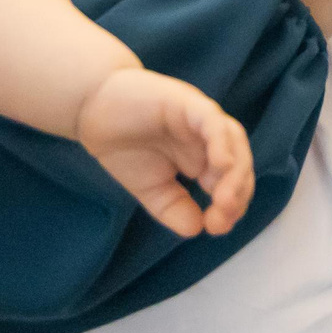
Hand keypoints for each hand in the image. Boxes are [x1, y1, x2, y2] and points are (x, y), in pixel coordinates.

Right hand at [74, 68, 253, 237]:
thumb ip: (173, 209)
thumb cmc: (123, 146)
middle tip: (221, 221)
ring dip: (235, 172)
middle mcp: (207, 137)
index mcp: (203, 157)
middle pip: (240, 163)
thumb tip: (197, 230)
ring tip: (226, 201)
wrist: (90, 109)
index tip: (214, 228)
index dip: (231, 207)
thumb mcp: (150, 189)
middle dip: (237, 193)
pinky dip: (222, 141)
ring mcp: (199, 118)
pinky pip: (212, 120)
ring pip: (234, 140)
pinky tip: (221, 164)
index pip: (232, 183)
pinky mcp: (186, 102)